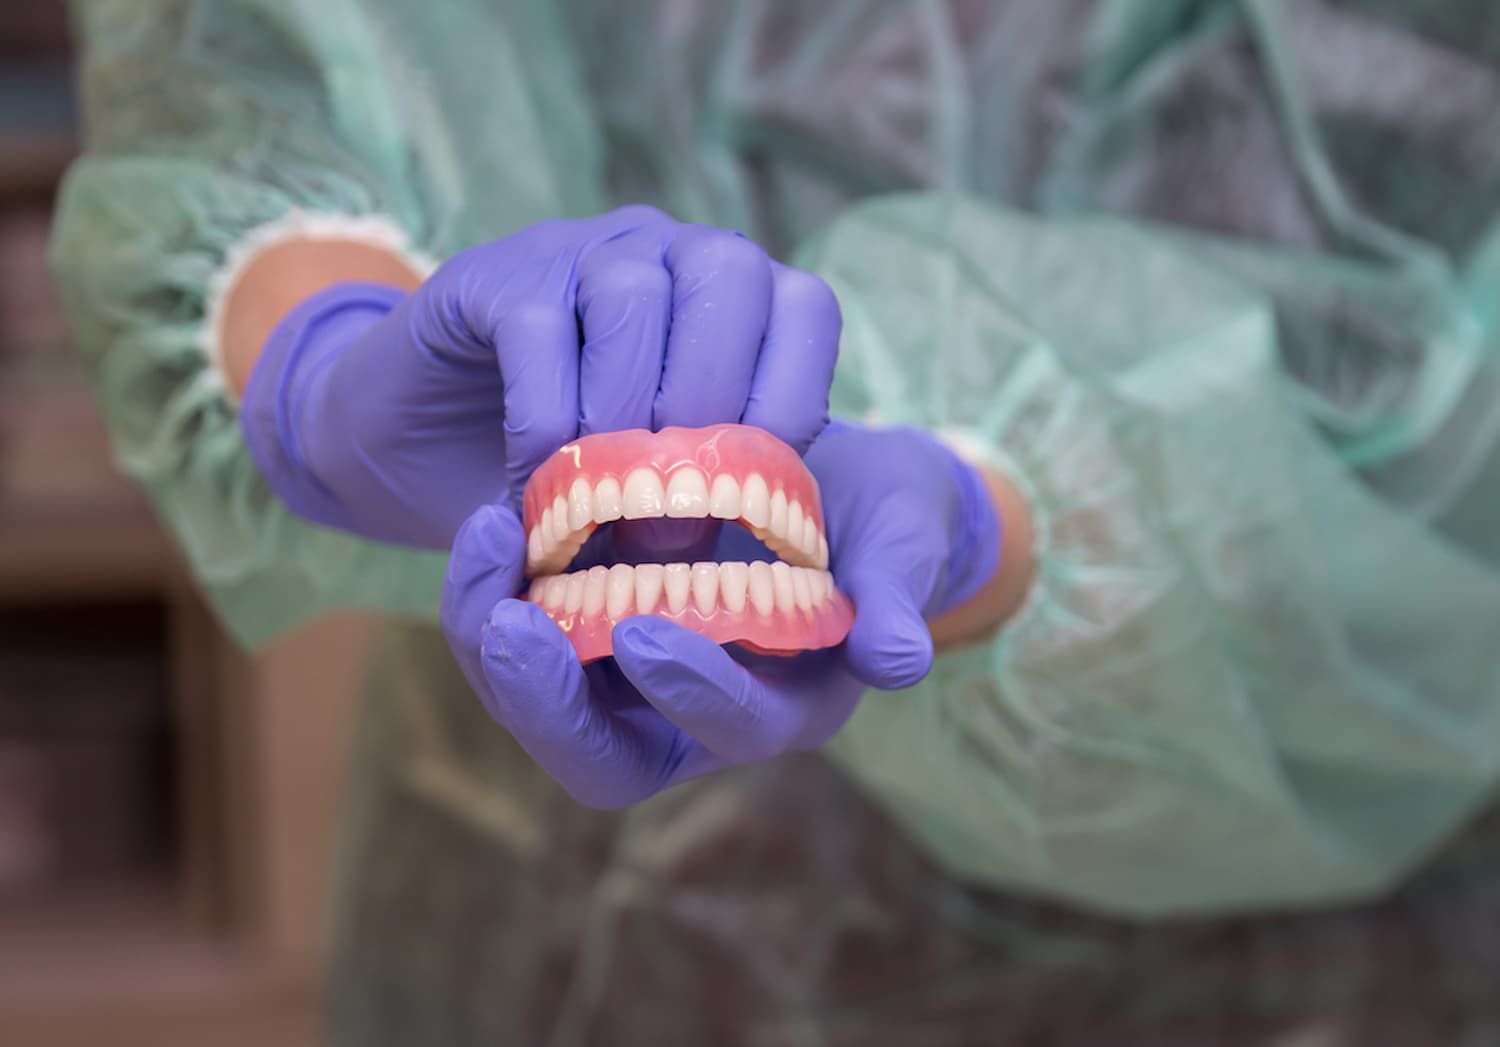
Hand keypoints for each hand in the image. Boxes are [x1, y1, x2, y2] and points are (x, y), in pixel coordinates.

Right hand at [240, 206, 840, 546]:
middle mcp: (664, 251)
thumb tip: (769, 551)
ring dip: (624, 413)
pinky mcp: (493, 275)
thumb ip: (712, 496)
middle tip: (673, 510)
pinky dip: (545, 419)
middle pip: (727, 277)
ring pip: (633, 295)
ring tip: (603, 498)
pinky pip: (536, 328)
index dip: (790, 399)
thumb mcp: (655, 491)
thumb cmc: (561, 476)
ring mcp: (577, 250)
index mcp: (728, 298)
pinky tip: (533, 479)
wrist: (414, 447)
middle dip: (709, 405)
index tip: (752, 494)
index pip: (802, 307)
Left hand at [440, 422, 1001, 808]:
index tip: (644, 631)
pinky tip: (493, 517)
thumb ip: (898, 595)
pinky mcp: (586, 622)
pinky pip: (522, 631)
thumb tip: (899, 659)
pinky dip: (499, 585)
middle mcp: (694, 711)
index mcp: (782, 704)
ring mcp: (631, 675)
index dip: (689, 693)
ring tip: (486, 538)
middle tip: (508, 625)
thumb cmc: (882, 520)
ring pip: (541, 698)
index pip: (730, 729)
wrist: (836, 484)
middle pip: (600, 754)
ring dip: (495, 634)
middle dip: (545, 702)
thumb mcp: (902, 545)